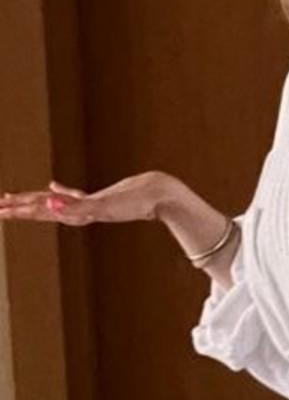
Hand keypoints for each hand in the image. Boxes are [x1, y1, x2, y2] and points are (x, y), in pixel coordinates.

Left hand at [0, 170, 162, 226]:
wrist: (161, 196)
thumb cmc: (136, 201)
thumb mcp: (105, 204)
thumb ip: (78, 206)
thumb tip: (50, 206)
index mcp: (78, 212)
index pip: (42, 211)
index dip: (20, 209)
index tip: (0, 209)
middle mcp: (79, 211)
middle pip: (42, 210)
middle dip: (19, 208)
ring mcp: (88, 206)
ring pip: (54, 204)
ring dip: (35, 202)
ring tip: (14, 200)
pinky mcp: (99, 199)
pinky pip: (73, 196)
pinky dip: (61, 193)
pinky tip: (52, 187)